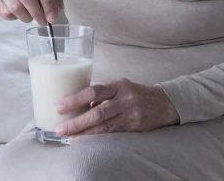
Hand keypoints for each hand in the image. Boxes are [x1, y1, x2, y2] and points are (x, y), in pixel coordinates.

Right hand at [0, 0, 62, 24]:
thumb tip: (56, 11)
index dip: (48, 3)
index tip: (52, 16)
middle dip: (38, 13)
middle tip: (44, 21)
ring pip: (16, 7)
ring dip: (27, 17)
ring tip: (31, 17)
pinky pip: (7, 13)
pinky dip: (16, 17)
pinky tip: (19, 13)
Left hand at [54, 78, 179, 136]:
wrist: (164, 103)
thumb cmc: (136, 94)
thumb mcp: (120, 87)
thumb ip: (102, 94)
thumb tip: (77, 104)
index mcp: (118, 85)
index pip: (94, 91)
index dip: (75, 99)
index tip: (59, 106)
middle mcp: (124, 99)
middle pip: (97, 112)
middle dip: (76, 121)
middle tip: (60, 127)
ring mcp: (130, 114)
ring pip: (104, 125)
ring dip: (84, 132)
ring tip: (68, 136)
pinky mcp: (133, 126)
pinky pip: (112, 133)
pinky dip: (97, 137)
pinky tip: (85, 139)